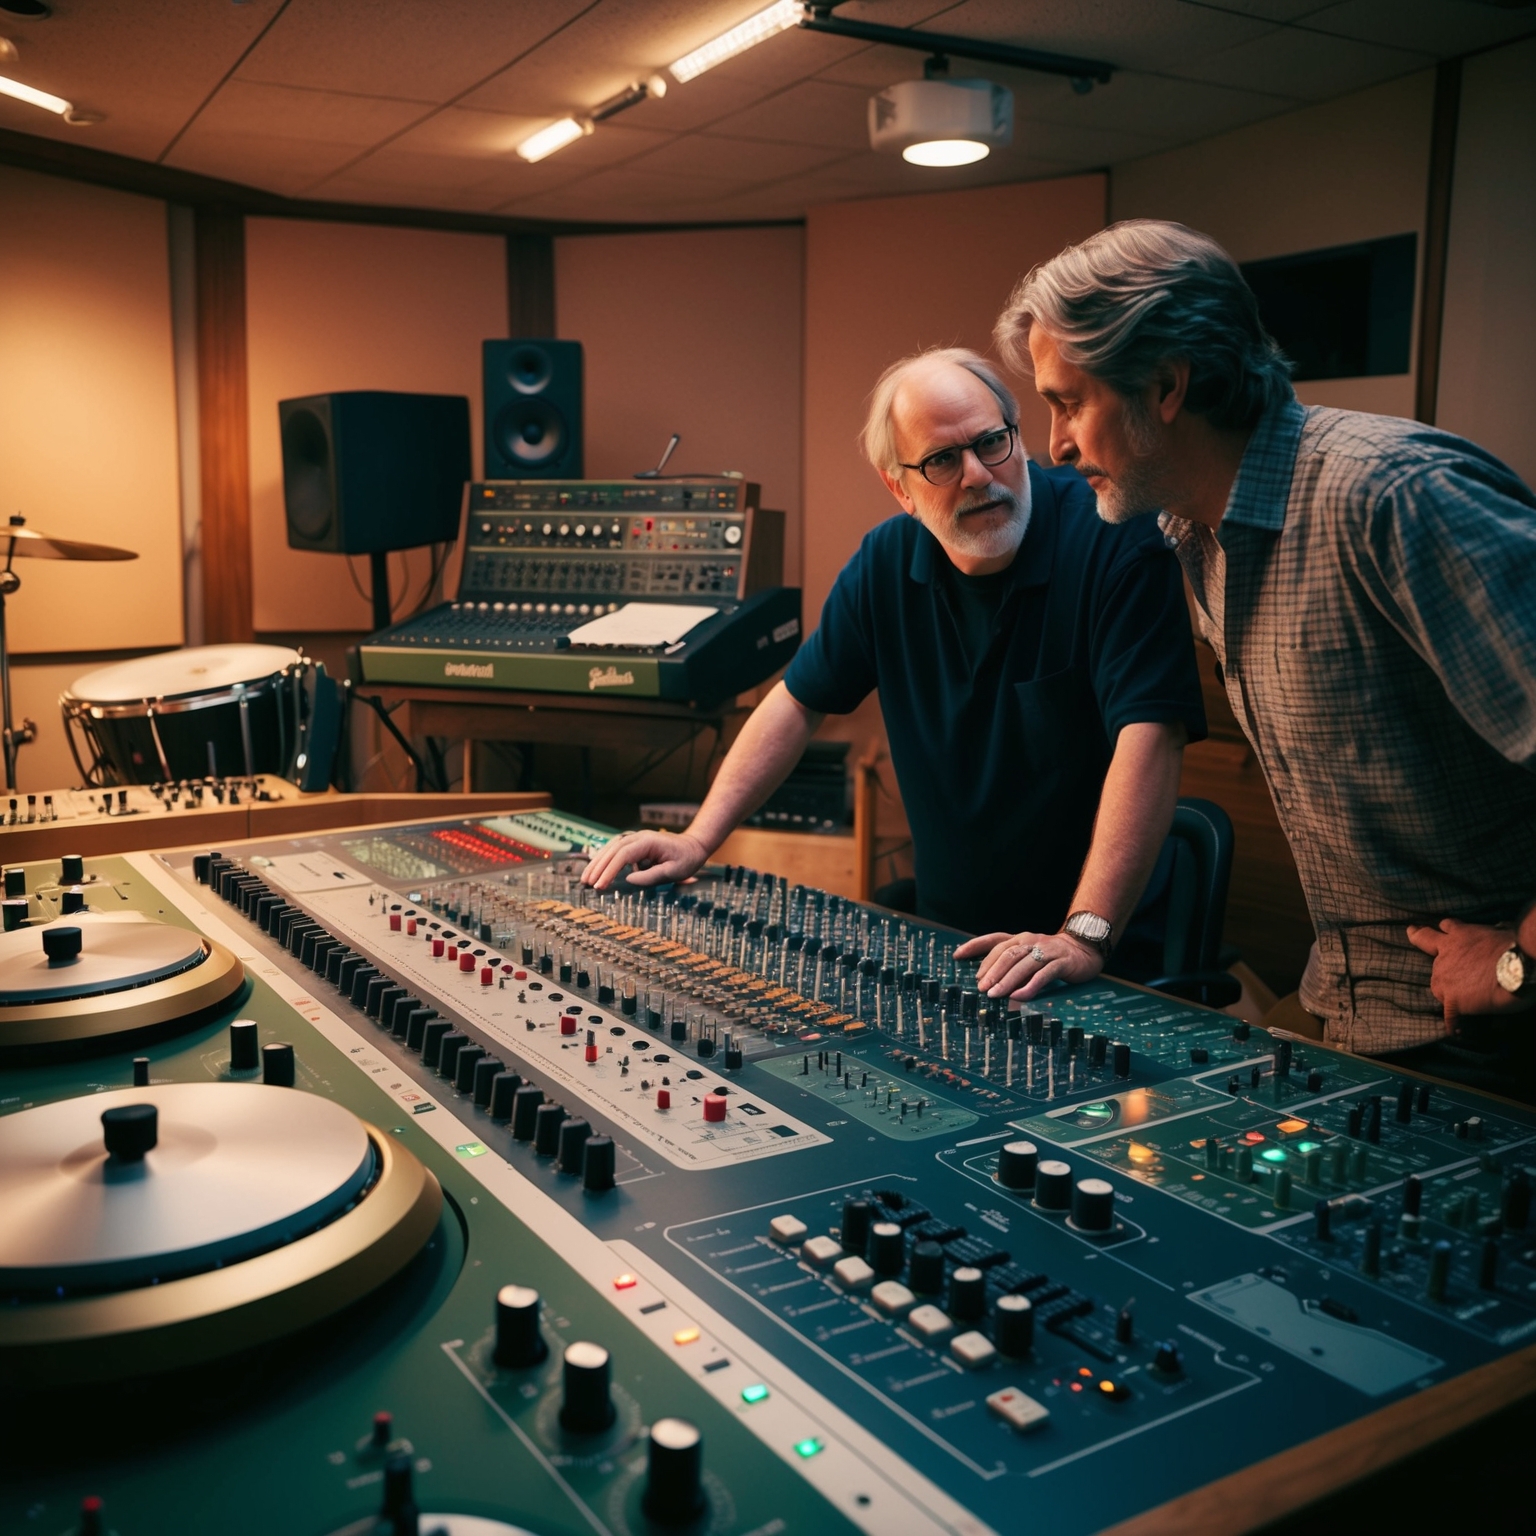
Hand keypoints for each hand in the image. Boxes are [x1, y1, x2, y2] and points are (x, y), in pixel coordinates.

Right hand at [581, 828, 709, 890]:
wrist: (693, 846)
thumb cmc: (686, 859)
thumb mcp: (674, 871)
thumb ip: (652, 876)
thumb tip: (629, 880)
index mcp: (648, 842)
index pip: (623, 855)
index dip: (609, 871)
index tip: (600, 885)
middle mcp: (638, 836)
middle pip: (612, 850)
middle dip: (598, 867)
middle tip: (587, 883)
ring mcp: (635, 838)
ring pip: (610, 848)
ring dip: (597, 862)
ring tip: (586, 878)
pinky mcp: (634, 843)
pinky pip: (615, 849)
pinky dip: (604, 859)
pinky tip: (596, 869)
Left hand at [954, 928, 1103, 1000]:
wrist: (1084, 949)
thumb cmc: (1049, 955)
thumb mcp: (1028, 955)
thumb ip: (1010, 963)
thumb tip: (985, 980)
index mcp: (1020, 938)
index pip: (994, 940)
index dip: (974, 946)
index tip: (956, 956)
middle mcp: (1031, 941)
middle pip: (1007, 954)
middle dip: (992, 971)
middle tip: (980, 987)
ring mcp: (1047, 950)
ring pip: (1023, 964)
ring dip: (1007, 980)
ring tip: (994, 994)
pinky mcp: (1062, 962)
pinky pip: (1043, 974)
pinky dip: (1030, 985)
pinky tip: (1019, 996)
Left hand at [1407, 918, 1531, 1024]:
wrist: (1515, 966)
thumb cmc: (1514, 946)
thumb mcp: (1498, 932)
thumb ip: (1490, 935)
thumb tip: (1501, 934)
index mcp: (1458, 936)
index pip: (1439, 930)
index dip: (1428, 932)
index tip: (1413, 931)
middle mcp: (1445, 955)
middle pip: (1435, 963)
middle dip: (1444, 969)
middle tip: (1454, 975)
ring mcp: (1445, 979)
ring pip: (1438, 988)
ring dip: (1447, 993)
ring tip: (1460, 1002)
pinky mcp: (1453, 1000)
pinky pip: (1450, 1016)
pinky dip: (1453, 1024)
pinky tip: (1456, 1031)